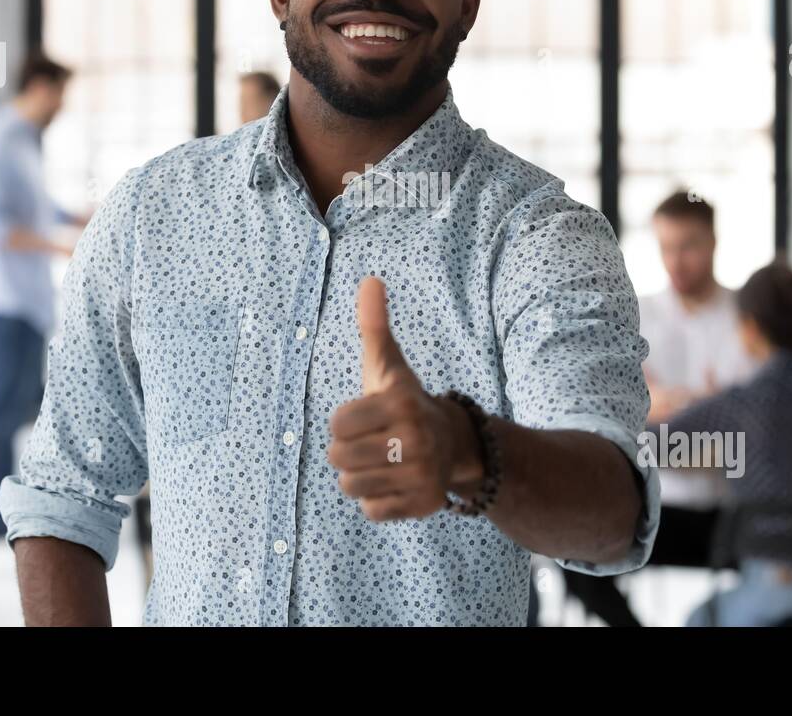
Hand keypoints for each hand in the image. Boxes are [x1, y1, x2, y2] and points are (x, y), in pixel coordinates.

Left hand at [327, 277, 482, 520]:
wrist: (455, 443)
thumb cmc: (405, 402)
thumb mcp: (388, 364)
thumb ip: (374, 325)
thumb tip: (369, 279)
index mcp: (400, 402)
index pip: (336, 425)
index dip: (344, 422)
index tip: (365, 417)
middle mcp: (415, 439)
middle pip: (339, 459)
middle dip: (348, 452)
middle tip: (372, 442)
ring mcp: (421, 474)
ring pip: (351, 487)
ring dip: (358, 477)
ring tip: (380, 463)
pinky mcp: (423, 504)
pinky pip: (372, 511)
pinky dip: (376, 501)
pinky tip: (393, 482)